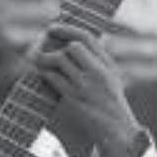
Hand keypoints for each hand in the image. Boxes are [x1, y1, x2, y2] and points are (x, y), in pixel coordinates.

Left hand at [34, 23, 144, 156]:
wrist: (116, 129)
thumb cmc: (108, 103)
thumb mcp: (109, 78)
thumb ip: (94, 61)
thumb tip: (69, 44)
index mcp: (108, 64)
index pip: (87, 37)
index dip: (67, 29)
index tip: (52, 28)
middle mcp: (99, 71)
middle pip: (72, 47)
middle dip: (54, 46)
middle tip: (42, 49)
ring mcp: (87, 84)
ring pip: (60, 60)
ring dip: (45, 60)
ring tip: (40, 63)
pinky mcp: (74, 98)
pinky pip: (53, 78)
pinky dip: (44, 74)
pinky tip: (43, 75)